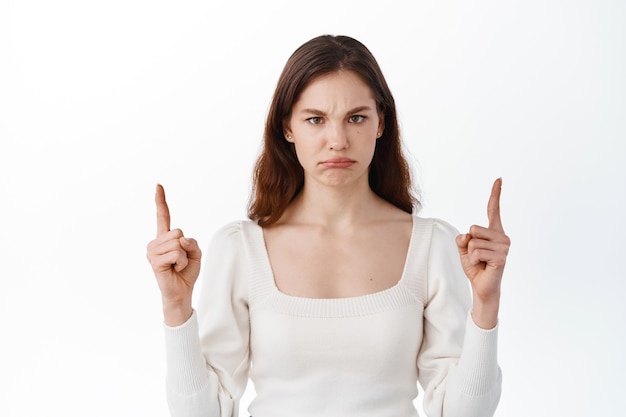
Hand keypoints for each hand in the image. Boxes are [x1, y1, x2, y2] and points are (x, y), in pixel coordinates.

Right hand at [146, 184, 201, 324]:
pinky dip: (181, 262)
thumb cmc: (187, 272)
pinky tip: (174, 269)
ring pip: (178, 243)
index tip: (159, 185)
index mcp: (165, 237)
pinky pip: (176, 253)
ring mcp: (152, 251)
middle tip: (181, 260)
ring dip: (184, 257)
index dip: (161, 201)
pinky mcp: (154, 261)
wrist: (182, 291)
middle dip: (186, 247)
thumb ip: (191, 242)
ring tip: (177, 265)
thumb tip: (180, 239)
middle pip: (178, 232)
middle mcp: (155, 242)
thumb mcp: (195, 253)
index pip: (163, 216)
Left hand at [455, 178, 509, 327]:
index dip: (495, 194)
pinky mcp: (501, 256)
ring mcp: (503, 246)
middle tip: (477, 256)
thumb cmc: (475, 267)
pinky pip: (476, 251)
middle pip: (474, 228)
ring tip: (480, 262)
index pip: (493, 210)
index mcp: (494, 232)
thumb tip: (467, 234)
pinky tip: (482, 266)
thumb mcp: (464, 249)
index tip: (499, 179)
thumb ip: (463, 239)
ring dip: (471, 254)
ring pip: (473, 241)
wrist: (481, 286)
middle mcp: (502, 237)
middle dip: (469, 244)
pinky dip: (473, 260)